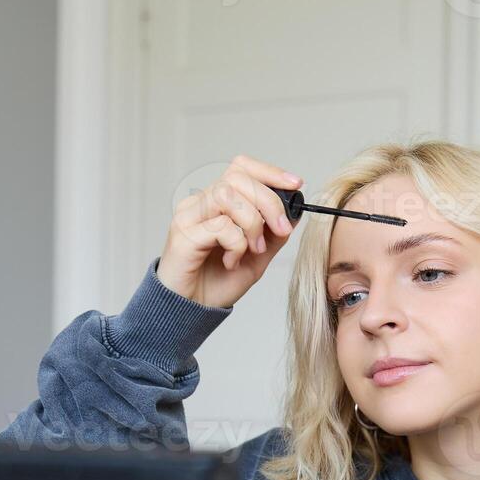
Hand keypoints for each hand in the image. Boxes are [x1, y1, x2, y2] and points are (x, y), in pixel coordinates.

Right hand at [156, 154, 301, 309]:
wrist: (191, 311)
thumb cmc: (216, 283)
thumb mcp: (256, 258)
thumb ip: (272, 235)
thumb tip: (295, 212)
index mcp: (215, 203)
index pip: (240, 168)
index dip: (269, 172)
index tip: (295, 184)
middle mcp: (199, 203)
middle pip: (237, 177)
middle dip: (268, 201)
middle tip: (281, 229)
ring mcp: (188, 217)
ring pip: (227, 195)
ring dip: (252, 223)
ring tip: (253, 249)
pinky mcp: (183, 235)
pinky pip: (220, 226)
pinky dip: (237, 244)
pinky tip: (232, 262)